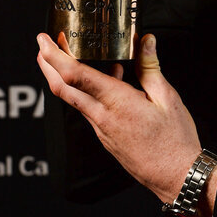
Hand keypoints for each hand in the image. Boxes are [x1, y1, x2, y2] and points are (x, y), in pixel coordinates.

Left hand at [37, 32, 204, 203]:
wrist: (175, 175)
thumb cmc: (174, 139)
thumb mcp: (166, 97)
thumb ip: (150, 67)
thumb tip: (146, 41)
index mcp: (116, 102)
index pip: (75, 75)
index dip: (55, 56)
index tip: (44, 41)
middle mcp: (102, 117)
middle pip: (63, 89)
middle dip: (47, 66)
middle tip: (41, 46)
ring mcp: (101, 130)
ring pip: (74, 100)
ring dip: (65, 78)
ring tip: (68, 59)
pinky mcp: (106, 137)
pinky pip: (90, 110)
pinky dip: (87, 91)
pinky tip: (106, 80)